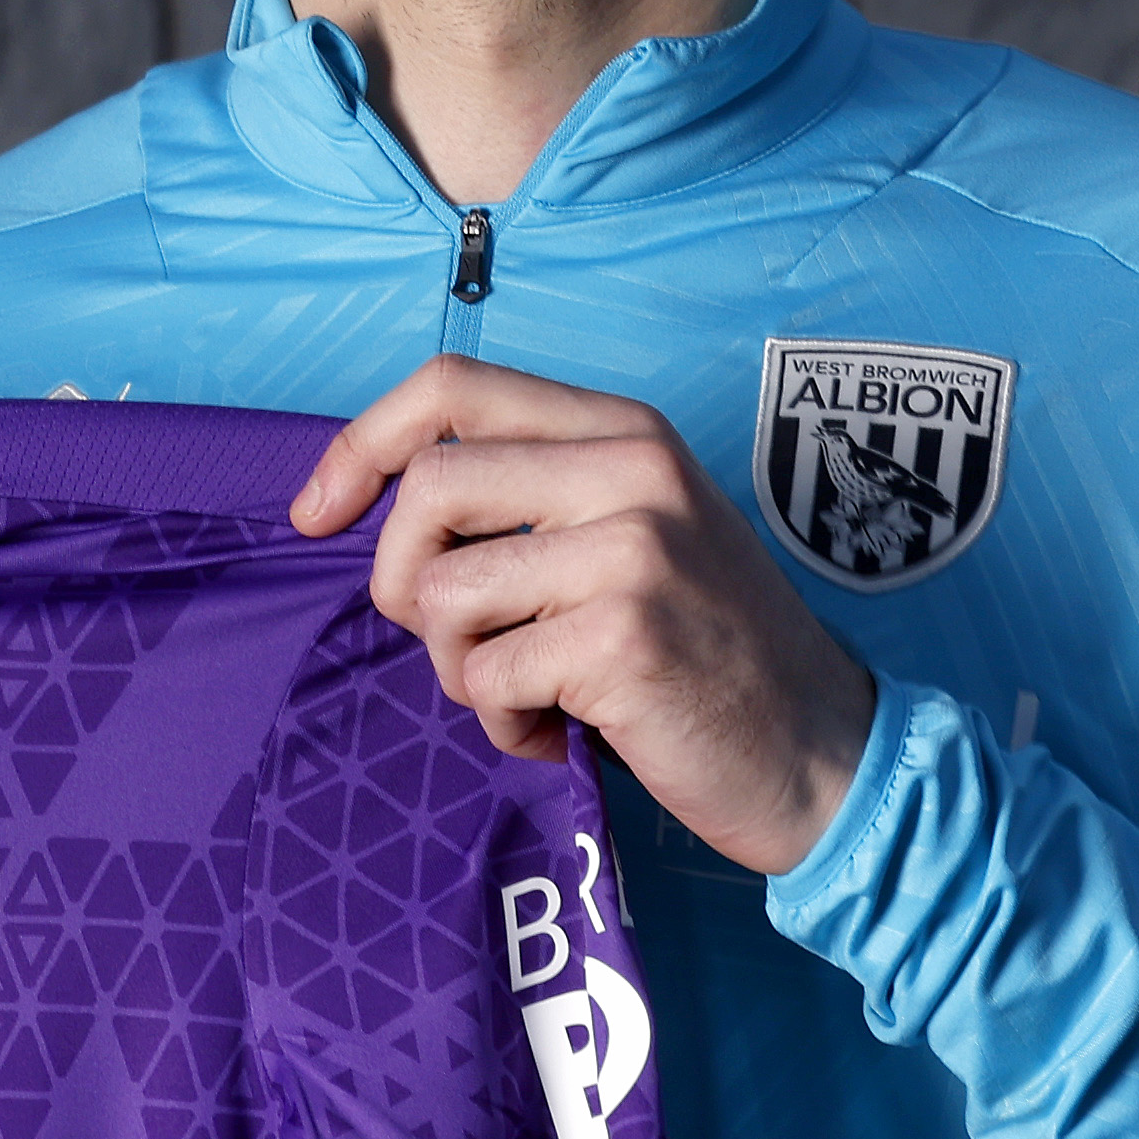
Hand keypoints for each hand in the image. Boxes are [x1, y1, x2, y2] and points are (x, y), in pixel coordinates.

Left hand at [293, 359, 882, 878]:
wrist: (822, 752)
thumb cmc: (705, 651)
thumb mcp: (632, 532)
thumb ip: (530, 497)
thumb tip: (375, 502)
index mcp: (623, 430)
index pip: (453, 386)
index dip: (361, 446)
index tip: (317, 513)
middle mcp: (630, 472)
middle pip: (427, 491)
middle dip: (402, 584)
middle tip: (455, 644)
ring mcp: (631, 552)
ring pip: (443, 596)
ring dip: (459, 670)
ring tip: (530, 694)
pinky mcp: (623, 639)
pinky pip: (487, 680)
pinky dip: (505, 725)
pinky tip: (565, 731)